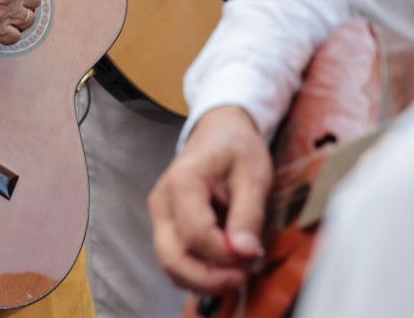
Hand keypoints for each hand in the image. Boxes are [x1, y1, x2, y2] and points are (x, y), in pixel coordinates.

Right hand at [149, 105, 271, 294]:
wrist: (219, 132)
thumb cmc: (237, 148)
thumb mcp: (254, 174)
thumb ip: (249, 214)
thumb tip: (246, 253)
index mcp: (182, 182)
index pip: (196, 234)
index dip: (225, 255)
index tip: (253, 255)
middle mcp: (162, 202)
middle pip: (173, 258)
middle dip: (209, 279)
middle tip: (243, 277)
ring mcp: (160, 215)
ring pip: (171, 265)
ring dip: (203, 280)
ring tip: (236, 273)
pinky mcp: (165, 225)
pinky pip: (175, 260)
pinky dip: (197, 273)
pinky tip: (223, 267)